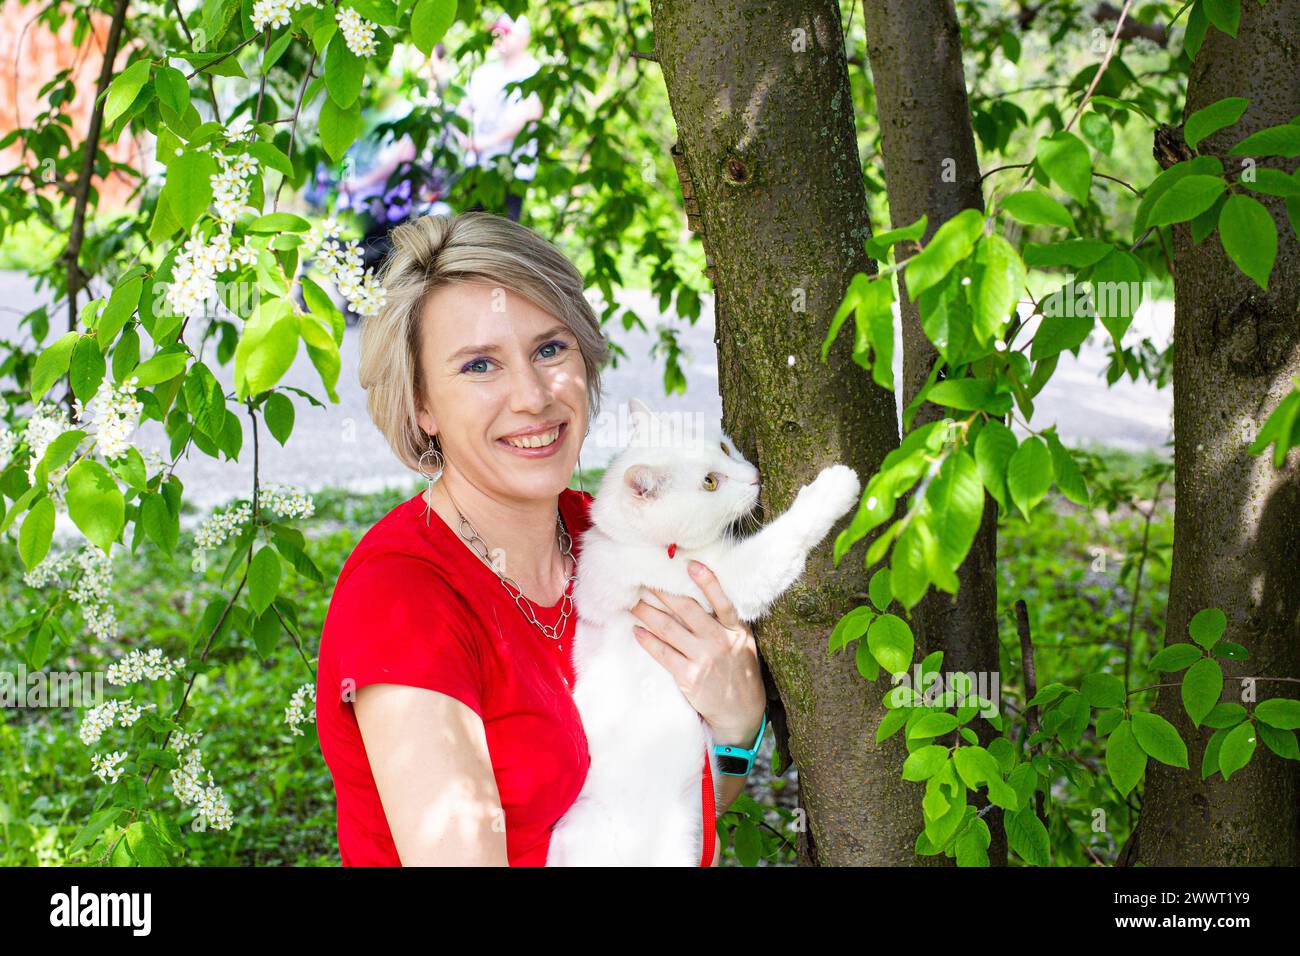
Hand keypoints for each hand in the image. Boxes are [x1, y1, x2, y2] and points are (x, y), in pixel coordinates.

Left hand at [629, 561, 765, 747]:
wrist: (741, 713)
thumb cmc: (741, 672)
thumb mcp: (745, 644)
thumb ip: (728, 623)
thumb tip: (705, 597)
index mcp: (736, 631)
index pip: (723, 602)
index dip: (708, 582)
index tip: (690, 565)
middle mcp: (720, 642)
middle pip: (687, 610)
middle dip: (663, 593)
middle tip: (644, 579)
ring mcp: (704, 659)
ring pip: (669, 629)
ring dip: (648, 613)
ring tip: (633, 602)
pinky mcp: (689, 677)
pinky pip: (662, 653)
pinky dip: (647, 640)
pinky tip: (637, 630)